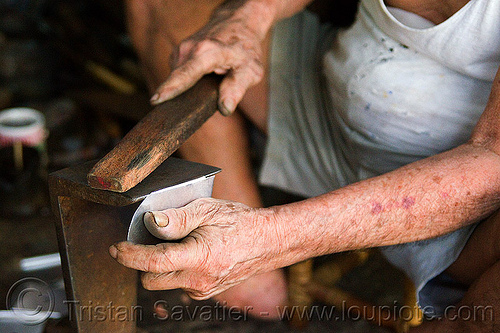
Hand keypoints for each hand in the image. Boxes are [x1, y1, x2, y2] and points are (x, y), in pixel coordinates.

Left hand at [109, 198, 279, 299]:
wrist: (267, 242)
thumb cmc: (239, 223)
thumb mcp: (208, 210)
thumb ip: (177, 217)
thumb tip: (151, 221)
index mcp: (200, 257)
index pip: (154, 262)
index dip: (130, 255)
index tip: (117, 248)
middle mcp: (199, 279)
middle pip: (152, 280)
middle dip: (143, 262)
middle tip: (149, 240)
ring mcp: (202, 289)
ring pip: (164, 283)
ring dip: (160, 266)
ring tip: (178, 243)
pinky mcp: (205, 292)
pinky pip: (179, 284)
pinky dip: (175, 270)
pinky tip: (189, 252)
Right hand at [149, 0, 274, 115]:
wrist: (237, 25)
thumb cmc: (245, 49)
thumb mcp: (250, 70)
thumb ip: (237, 89)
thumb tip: (225, 108)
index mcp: (207, 53)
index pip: (186, 74)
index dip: (171, 88)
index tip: (156, 100)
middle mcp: (189, 49)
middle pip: (177, 80)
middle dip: (180, 97)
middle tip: (194, 104)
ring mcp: (181, 49)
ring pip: (177, 78)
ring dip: (188, 88)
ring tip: (207, 84)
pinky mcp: (178, 53)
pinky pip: (178, 74)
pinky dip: (187, 80)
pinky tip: (201, 77)